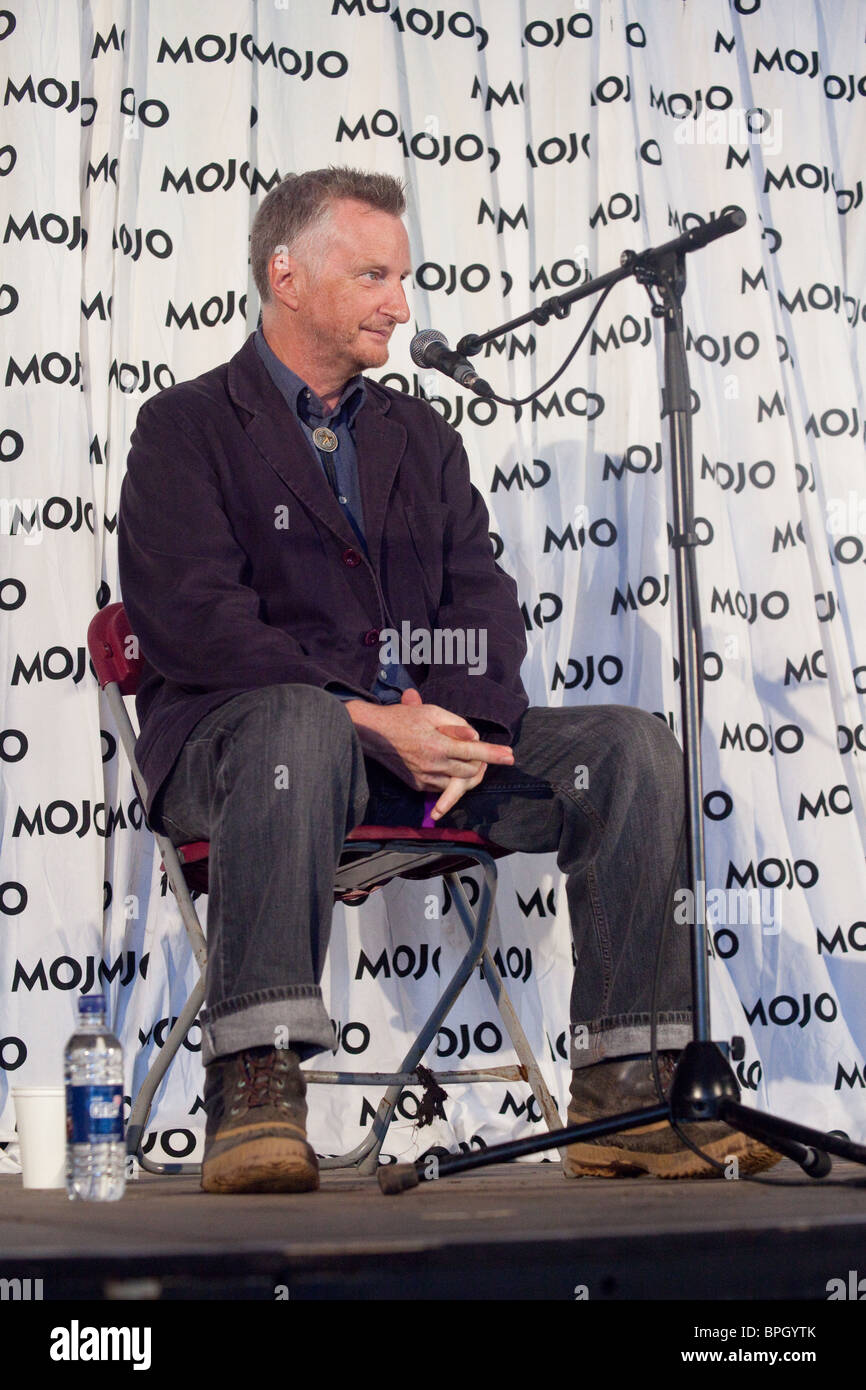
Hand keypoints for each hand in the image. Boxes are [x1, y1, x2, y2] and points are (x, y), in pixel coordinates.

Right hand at [344, 688, 513, 813]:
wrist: (373, 734)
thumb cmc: (404, 718)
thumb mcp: (431, 712)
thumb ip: (456, 724)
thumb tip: (474, 735)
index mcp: (438, 744)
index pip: (474, 751)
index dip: (494, 754)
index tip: (511, 757)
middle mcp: (433, 765)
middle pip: (471, 772)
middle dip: (480, 764)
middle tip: (479, 752)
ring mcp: (424, 778)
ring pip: (458, 784)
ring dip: (465, 774)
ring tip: (464, 759)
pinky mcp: (417, 785)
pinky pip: (442, 787)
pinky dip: (449, 778)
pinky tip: (445, 764)